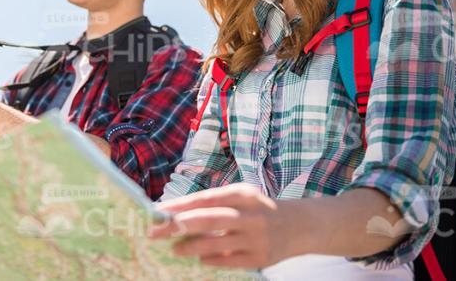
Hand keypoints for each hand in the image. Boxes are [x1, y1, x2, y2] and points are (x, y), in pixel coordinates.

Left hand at [148, 184, 295, 269]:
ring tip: (175, 248)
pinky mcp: (260, 258)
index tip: (157, 211)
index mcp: (242, 194)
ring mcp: (256, 238)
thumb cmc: (258, 209)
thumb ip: (214, 204)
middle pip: (208, 219)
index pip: (205, 199)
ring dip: (190, 246)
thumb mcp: (241, 197)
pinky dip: (211, 260)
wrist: (299, 226)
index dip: (179, 205)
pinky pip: (229, 261)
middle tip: (156, 231)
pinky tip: (200, 258)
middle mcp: (250, 214)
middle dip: (178, 225)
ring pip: (215, 243)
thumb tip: (175, 212)